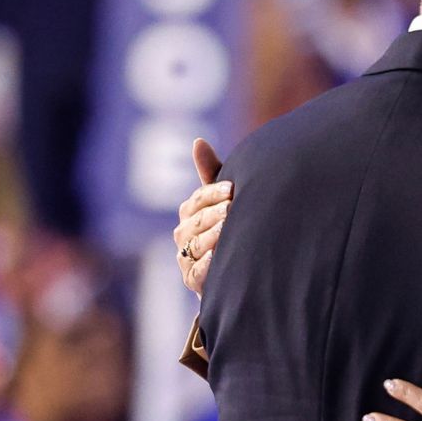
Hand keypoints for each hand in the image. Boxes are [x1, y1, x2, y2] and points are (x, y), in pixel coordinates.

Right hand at [172, 138, 230, 295]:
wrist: (238, 267)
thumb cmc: (231, 225)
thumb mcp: (224, 199)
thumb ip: (211, 173)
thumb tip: (197, 141)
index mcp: (190, 212)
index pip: (198, 199)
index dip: (213, 193)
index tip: (232, 188)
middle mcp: (183, 234)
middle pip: (198, 221)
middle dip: (216, 214)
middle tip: (233, 209)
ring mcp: (186, 257)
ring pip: (197, 244)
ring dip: (212, 236)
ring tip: (228, 230)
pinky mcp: (193, 280)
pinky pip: (198, 271)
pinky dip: (207, 265)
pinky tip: (218, 257)